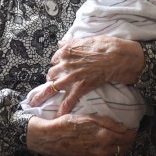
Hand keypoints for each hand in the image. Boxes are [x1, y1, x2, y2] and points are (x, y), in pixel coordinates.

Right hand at [26, 114, 136, 155]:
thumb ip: (109, 123)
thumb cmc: (69, 124)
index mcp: (105, 136)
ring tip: (124, 141)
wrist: (52, 138)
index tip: (134, 126)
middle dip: (130, 139)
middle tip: (130, 133)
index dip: (133, 131)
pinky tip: (113, 150)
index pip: (127, 136)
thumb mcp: (90, 118)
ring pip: (118, 155)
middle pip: (125, 147)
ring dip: (124, 148)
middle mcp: (104, 150)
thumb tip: (124, 127)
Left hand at [28, 36, 143, 116]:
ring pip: (54, 87)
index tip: (57, 68)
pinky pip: (70, 99)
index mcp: (68, 51)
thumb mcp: (87, 39)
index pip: (55, 59)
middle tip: (50, 83)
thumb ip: (72, 43)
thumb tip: (61, 43)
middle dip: (51, 78)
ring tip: (35, 101)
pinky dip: (64, 108)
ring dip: (43, 95)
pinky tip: (57, 116)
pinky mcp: (82, 86)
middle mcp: (67, 63)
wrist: (119, 56)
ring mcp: (73, 76)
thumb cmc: (107, 45)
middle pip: (52, 73)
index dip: (57, 64)